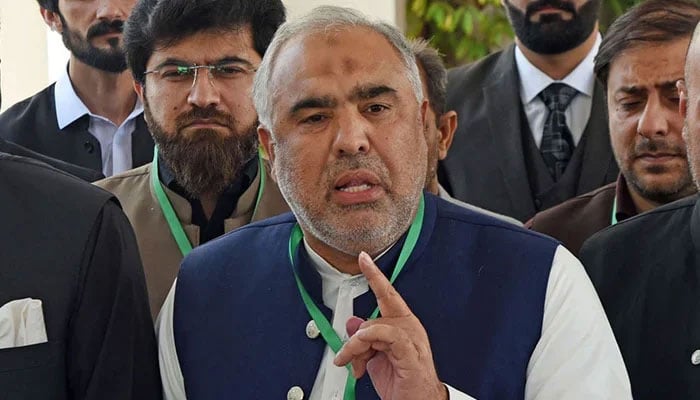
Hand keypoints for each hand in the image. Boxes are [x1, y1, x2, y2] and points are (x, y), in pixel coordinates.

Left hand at [333, 252, 447, 399]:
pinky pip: (389, 336)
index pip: (387, 294)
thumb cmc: (401, 383)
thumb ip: (364, 339)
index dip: (375, 275)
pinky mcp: (410, 354)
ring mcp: (412, 340)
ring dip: (358, 347)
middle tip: (347, 358)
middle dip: (355, 340)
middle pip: (373, 318)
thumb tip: (352, 323)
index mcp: (403, 325)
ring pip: (375, 326)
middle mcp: (409, 328)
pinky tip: (363, 350)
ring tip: (356, 366)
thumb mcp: (374, 358)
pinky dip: (371, 339)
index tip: (364, 258)